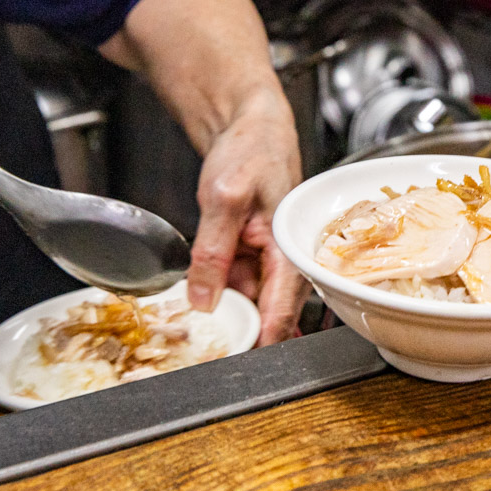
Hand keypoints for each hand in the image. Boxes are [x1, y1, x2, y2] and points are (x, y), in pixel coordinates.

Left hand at [189, 89, 309, 344]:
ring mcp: (271, 260)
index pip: (282, 312)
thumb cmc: (250, 150)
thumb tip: (204, 302)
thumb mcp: (223, 198)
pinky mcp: (256, 257)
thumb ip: (212, 252)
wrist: (250, 125)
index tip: (238, 366)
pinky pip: (239, 285)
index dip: (261, 342)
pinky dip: (221, 292)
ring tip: (199, 328)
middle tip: (207, 354)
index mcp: (291, 249)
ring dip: (227, 313)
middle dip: (241, 333)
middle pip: (268, 314)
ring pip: (250, 302)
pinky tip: (202, 295)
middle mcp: (287, 260)